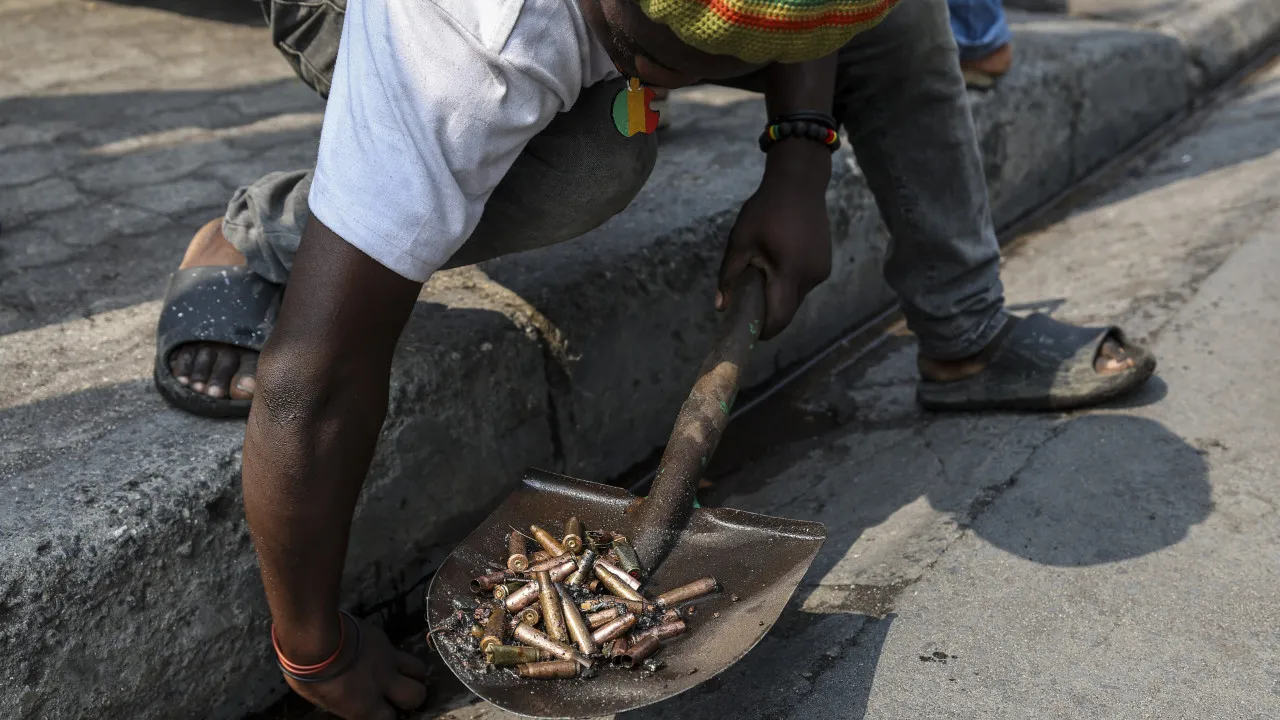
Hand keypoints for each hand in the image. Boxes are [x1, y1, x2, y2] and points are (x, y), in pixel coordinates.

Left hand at [285, 616, 427, 719]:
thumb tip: (350, 704)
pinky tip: (378, 655)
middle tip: (399, 697)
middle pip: (416, 695)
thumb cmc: (309, 674)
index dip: (386, 716)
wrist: (315, 637)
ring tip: (402, 675)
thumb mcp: (322, 700)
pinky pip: (398, 650)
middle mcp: (383, 684)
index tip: (379, 713)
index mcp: (365, 706)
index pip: (389, 719)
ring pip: (418, 669)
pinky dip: (393, 656)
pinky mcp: (384, 639)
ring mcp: (387, 660)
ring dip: (412, 675)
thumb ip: (345, 705)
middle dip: (411, 698)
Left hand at [718, 140, 832, 339]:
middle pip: (788, 310)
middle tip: (748, 304)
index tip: (748, 330)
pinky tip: (778, 264)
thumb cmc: (764, 210)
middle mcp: (811, 277)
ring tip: (763, 276)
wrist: (799, 183)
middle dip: (769, 313)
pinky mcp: (826, 264)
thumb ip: (729, 276)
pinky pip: (805, 284)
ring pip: (797, 297)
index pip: (779, 317)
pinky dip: (790, 283)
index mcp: (790, 273)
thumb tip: (720, 307)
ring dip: (780, 296)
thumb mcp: (740, 241)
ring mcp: (822, 271)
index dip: (764, 330)